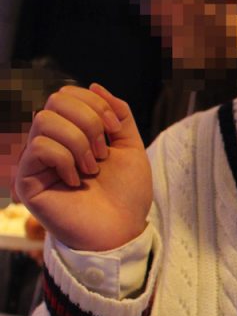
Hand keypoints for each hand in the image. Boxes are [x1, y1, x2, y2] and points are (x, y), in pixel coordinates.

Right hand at [14, 83, 151, 251]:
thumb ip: (117, 114)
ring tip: (91, 168)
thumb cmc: (126, 194)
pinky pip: (39, 147)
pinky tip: (76, 181)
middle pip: (55, 100)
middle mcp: (50, 142)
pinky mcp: (27, 180)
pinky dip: (65, 159)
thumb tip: (95, 85)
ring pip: (45, 119)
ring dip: (78, 141)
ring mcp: (36, 161)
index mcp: (72, 132)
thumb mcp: (130, 146)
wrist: (123, 230)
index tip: (115, 130)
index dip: (95, 104)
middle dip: (88, 121)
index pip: (68, 94)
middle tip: (102, 153)